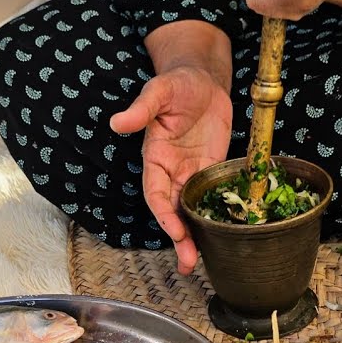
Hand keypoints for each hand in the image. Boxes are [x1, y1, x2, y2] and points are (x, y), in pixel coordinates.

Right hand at [110, 67, 232, 274]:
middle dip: (179, 238)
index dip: (165, 214)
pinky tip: (224, 237)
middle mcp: (171, 171)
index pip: (156, 194)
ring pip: (191, 211)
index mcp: (155, 158)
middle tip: (188, 262)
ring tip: (199, 262)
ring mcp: (192, 173)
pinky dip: (214, 218)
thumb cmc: (177, 83)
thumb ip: (141, 109)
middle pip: (173, 211)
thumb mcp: (160, 92)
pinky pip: (211, 198)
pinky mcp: (211, 171)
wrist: (203, 80)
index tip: (176, 231)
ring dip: (195, 236)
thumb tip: (118, 122)